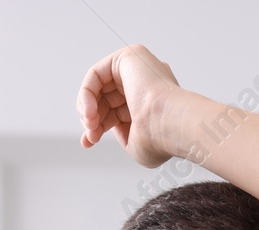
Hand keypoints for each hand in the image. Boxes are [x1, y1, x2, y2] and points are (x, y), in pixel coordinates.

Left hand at [76, 44, 181, 167]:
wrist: (171, 125)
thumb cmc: (160, 139)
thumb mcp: (134, 143)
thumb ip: (120, 134)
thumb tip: (96, 131)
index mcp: (151, 102)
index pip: (115, 111)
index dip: (98, 126)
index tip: (89, 142)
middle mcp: (145, 83)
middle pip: (105, 99)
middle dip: (92, 120)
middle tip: (91, 136)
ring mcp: (137, 68)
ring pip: (98, 86)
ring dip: (87, 109)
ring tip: (91, 126)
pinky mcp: (128, 56)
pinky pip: (96, 74)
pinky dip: (86, 94)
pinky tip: (89, 111)